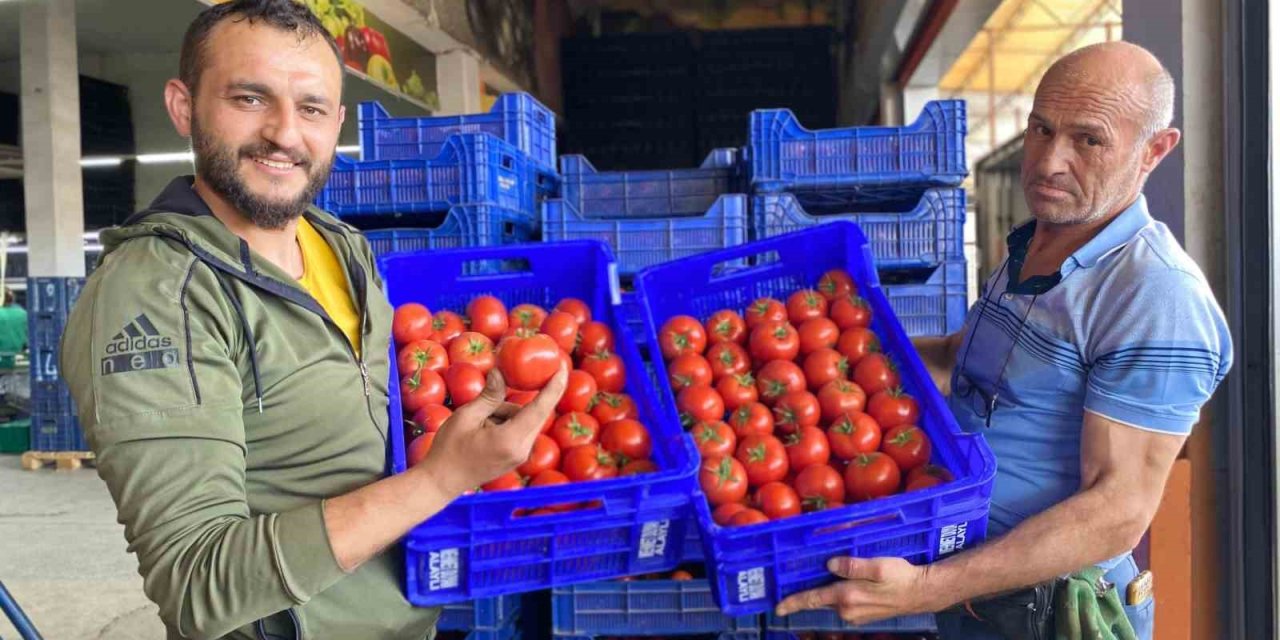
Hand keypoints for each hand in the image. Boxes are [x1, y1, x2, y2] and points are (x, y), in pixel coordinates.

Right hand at [417, 365, 567, 497]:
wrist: (441, 483)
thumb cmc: (448, 450)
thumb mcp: (466, 417)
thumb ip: (489, 396)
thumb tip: (501, 373)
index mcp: (511, 439)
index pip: (541, 408)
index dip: (554, 386)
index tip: (563, 367)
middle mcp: (522, 449)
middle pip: (532, 413)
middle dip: (517, 398)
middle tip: (506, 381)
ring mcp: (520, 456)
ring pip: (523, 420)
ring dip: (505, 412)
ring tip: (477, 421)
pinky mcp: (516, 457)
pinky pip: (518, 430)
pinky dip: (505, 422)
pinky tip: (482, 427)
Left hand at [774, 556, 938, 624]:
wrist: (922, 593)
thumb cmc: (901, 577)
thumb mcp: (878, 567)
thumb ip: (852, 566)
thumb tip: (829, 565)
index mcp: (847, 597)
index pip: (813, 600)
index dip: (793, 603)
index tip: (777, 608)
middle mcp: (847, 609)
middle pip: (819, 601)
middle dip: (803, 597)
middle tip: (788, 588)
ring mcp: (855, 614)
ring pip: (830, 602)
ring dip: (820, 595)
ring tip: (809, 582)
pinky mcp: (863, 614)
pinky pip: (841, 603)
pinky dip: (833, 595)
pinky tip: (834, 585)